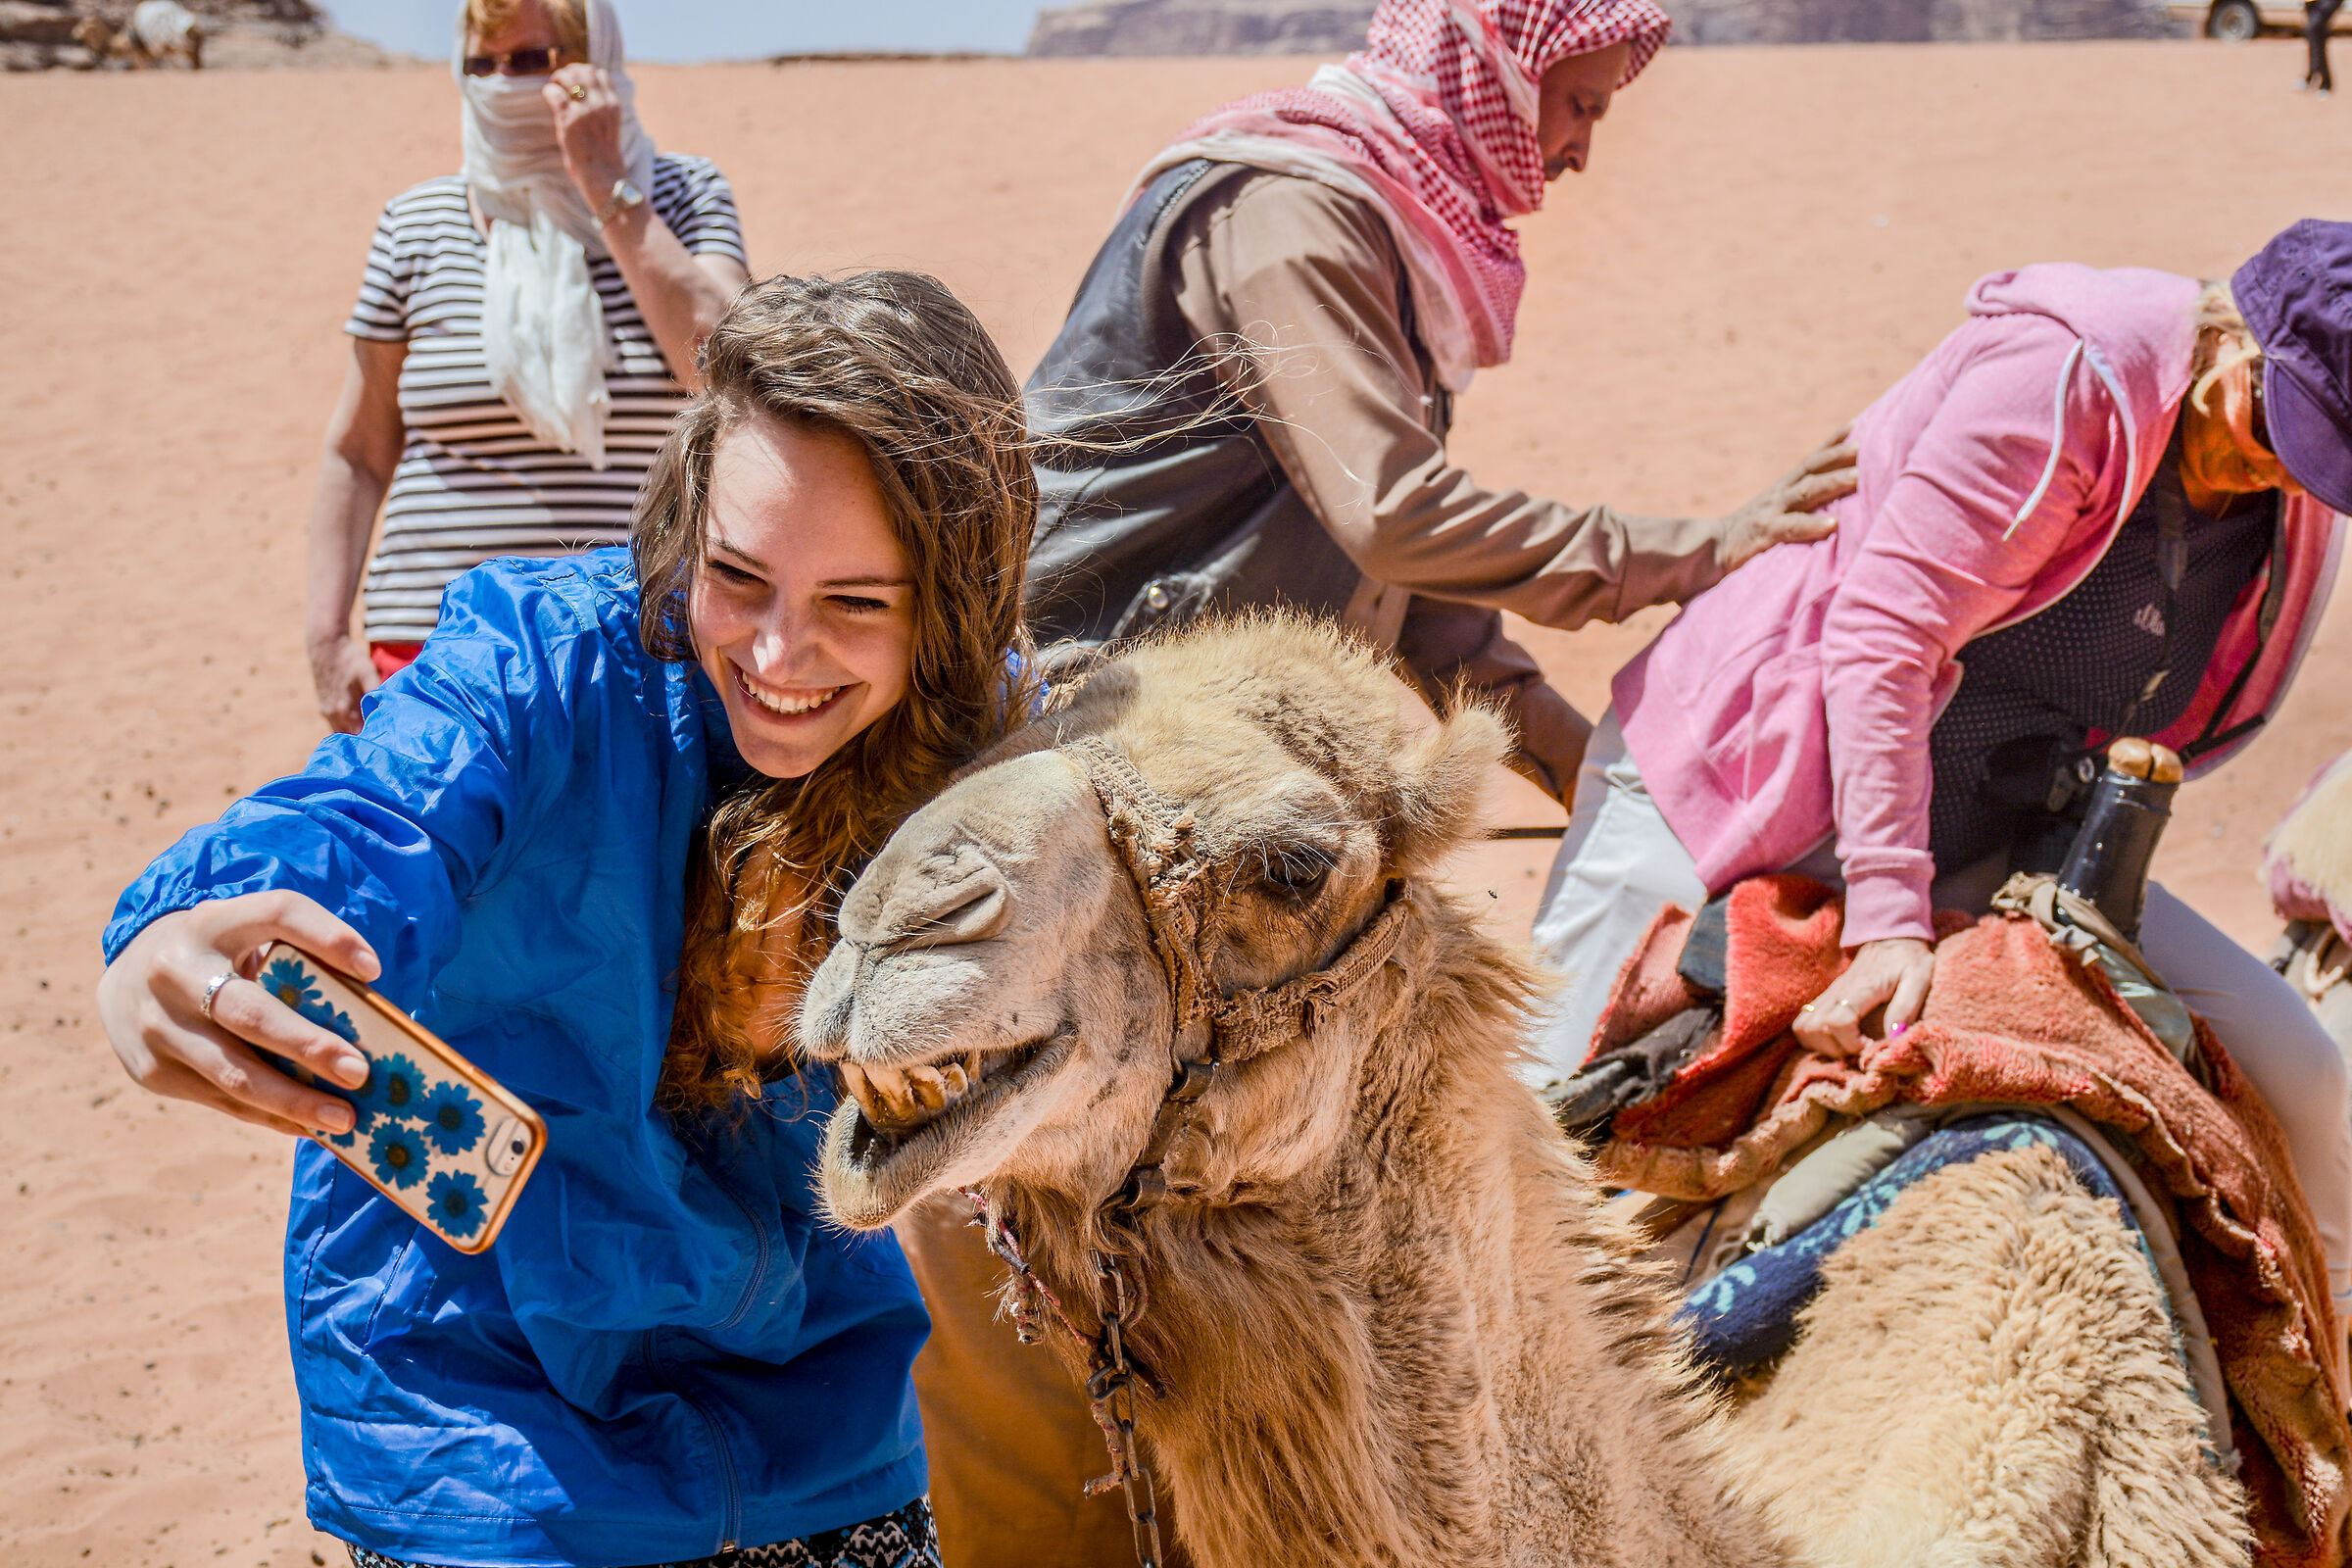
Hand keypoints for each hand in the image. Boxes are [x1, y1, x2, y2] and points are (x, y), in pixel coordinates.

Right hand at [95, 892, 382, 1138]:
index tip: (374, 969)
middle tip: (361, 1072)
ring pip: (234, 1072)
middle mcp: (176, 971)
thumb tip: (369, 1022)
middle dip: (309, 1046)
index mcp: (212, 922)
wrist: (126, 980)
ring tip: (345, 1118)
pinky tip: (309, 1126)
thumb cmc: (218, 957)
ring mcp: (157, 1025)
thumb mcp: (245, 936)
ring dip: (294, 1101)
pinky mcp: (151, 1071)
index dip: (328, 937)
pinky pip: (222, 1100)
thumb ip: (295, 960)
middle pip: (251, 1013)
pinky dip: (271, 1115)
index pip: (277, 915)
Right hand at [309, 633, 378, 734]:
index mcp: (344, 711)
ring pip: (342, 734)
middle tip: (384, 742)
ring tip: (373, 735)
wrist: (325, 646)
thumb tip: (388, 711)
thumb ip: (376, 693)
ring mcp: (326, 712)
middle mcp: (333, 716)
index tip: (388, 742)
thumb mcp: (368, 673)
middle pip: (351, 739)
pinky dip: (347, 728)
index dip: (374, 741)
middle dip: (365, 741)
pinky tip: (360, 724)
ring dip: (355, 736)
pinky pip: (336, 726)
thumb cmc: (349, 659)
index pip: (360, 737)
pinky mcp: (324, 708)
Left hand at [545, 63, 628, 213]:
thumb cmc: (605, 157)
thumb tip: (584, 98)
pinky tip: (548, 97)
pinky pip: (554, 93)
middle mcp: (601, 103)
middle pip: (584, 71)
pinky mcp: (569, 119)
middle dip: (570, 72)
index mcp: (613, 104)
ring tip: (553, 87)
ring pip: (569, 77)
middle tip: (560, 81)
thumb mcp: (610, 126)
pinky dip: (549, 91)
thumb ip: (601, 109)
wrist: (604, 176)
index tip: (576, 80)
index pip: (600, 74)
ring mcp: (585, 110)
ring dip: (558, 78)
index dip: (586, 72)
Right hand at [1715, 429, 1858, 573]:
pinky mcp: (1764, 532)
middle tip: (1863, 447)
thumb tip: (1836, 501)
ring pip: (1806, 491)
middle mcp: (1780, 493)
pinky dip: (1812, 524)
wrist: (1713, 549)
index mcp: (1784, 487)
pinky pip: (1791, 527)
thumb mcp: (1777, 512)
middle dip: (1838, 456)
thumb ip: (1801, 505)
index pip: (1812, 459)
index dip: (1833, 442)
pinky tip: (1832, 524)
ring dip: (1832, 482)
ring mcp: (1772, 511)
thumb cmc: (1751, 534)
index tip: (1857, 424)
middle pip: (1812, 468)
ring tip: (1857, 477)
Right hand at [1793, 936, 1933, 1056]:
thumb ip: (1907, 1006)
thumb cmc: (1907, 960)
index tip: (1871, 1045)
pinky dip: (1815, 1039)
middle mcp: (1836, 991)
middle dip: (1835, 1049)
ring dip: (1821, 1046)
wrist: (1891, 939)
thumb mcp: (1919, 979)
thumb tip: (1894, 1037)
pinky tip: (1839, 1041)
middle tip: (1859, 1050)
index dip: (1851, 1042)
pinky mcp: (1823, 999)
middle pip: (1813, 1028)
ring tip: (1848, 1047)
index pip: (1838, 1021)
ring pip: (1802, 1028)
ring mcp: (1826, 995)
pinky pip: (1803, 1023)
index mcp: (1860, 987)